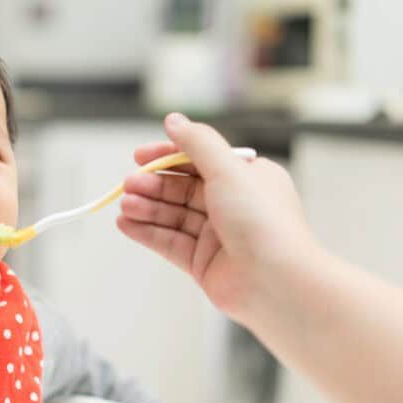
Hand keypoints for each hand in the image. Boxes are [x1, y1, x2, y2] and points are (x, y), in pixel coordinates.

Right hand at [116, 113, 318, 321]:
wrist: (277, 282)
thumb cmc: (263, 223)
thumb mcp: (228, 169)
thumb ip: (197, 143)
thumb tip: (173, 120)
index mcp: (247, 178)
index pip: (199, 160)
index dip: (167, 156)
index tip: (139, 156)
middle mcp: (232, 205)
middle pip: (181, 188)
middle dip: (153, 185)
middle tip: (128, 184)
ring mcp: (217, 235)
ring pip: (172, 215)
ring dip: (146, 208)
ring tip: (125, 206)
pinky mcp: (203, 262)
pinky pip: (169, 242)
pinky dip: (146, 232)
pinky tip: (126, 225)